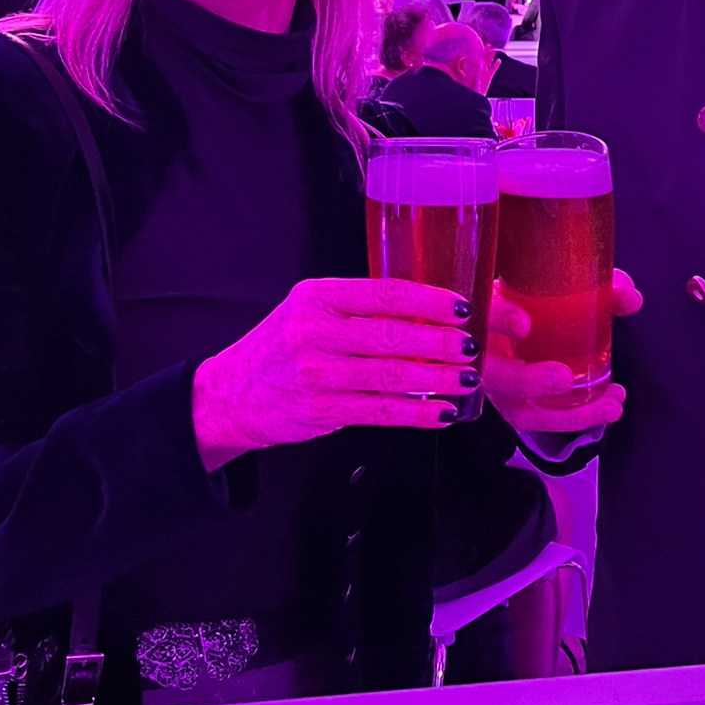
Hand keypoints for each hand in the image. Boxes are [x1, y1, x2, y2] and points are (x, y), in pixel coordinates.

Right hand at [193, 277, 475, 468]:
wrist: (232, 393)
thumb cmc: (282, 347)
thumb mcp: (311, 310)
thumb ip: (360, 308)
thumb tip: (428, 313)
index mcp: (318, 296)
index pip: (385, 293)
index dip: (430, 301)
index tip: (462, 308)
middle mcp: (315, 331)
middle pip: (392, 335)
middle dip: (440, 342)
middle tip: (472, 346)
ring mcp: (317, 373)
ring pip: (391, 375)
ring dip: (437, 379)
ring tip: (467, 379)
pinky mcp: (321, 409)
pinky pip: (380, 410)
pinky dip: (417, 412)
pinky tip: (442, 412)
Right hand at [482, 268, 642, 433]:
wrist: (515, 321)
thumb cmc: (534, 302)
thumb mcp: (560, 289)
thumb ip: (597, 289)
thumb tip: (630, 297)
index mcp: (487, 311)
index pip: (483, 313)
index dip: (499, 319)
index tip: (524, 324)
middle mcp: (484, 353)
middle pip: (493, 374)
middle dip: (528, 381)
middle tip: (564, 378)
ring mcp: (497, 386)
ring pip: (518, 410)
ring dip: (565, 415)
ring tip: (609, 406)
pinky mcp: (515, 406)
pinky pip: (539, 421)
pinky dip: (574, 419)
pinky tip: (606, 408)